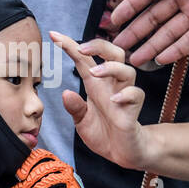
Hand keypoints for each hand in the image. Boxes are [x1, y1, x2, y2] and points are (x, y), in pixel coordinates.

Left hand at [9, 149, 84, 187]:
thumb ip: (27, 177)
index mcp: (51, 160)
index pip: (40, 155)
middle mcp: (61, 166)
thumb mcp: (37, 180)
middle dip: (27, 182)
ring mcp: (69, 178)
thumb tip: (13, 182)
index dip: (28, 163)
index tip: (19, 175)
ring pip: (51, 180)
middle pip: (43, 169)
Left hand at [50, 32, 147, 170]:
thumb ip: (74, 108)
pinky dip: (126, 94)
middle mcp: (111, 85)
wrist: (121, 152)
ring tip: (94, 74)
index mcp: (95, 84)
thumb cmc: (103, 132)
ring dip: (110, 67)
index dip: (69, 45)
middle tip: (81, 49)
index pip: (84, 59)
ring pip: (127, 70)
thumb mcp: (81, 121)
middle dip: (99, 46)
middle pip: (113, 53)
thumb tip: (65, 93)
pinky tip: (114, 100)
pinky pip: (135, 94)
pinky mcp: (133, 109)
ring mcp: (124, 95)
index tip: (53, 34)